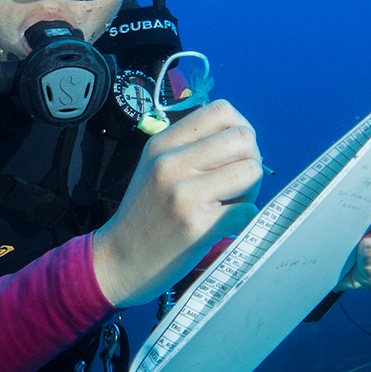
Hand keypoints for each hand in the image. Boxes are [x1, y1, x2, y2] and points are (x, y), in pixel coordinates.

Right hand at [92, 100, 262, 306]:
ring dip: (251, 190)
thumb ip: (191, 146)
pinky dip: (245, 218)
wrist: (119, 260)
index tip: (234, 153)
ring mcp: (184, 195)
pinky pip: (247, 210)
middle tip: (237, 183)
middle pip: (244, 139)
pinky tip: (225, 225)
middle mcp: (171, 163)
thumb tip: (242, 137)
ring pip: (251, 171)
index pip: (221, 111)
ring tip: (231, 204)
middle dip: (251, 160)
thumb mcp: (155, 166)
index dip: (240, 130)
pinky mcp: (197, 227)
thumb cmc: (145, 214)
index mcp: (163, 143)